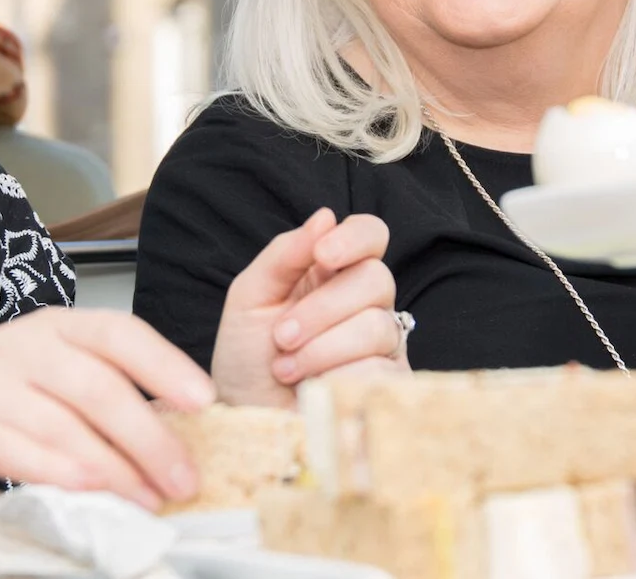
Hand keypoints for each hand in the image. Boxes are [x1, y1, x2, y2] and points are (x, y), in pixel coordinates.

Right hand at [0, 308, 214, 512]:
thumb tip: (183, 436)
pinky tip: (88, 492)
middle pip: (97, 386)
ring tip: (147, 500)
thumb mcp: (53, 383)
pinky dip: (53, 470)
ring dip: (113, 467)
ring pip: (60, 422)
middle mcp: (18, 343)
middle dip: (149, 437)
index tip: (204, 400)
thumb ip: (106, 395)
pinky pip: (9, 447)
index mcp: (56, 326)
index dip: (164, 363)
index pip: (119, 332)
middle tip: (184, 479)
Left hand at [211, 208, 406, 407]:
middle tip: (281, 336)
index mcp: (333, 271)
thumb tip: (325, 216)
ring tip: (285, 368)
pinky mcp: (390, 386)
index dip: (355, 238)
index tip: (323, 255)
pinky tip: (311, 391)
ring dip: (320, 350)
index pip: (370, 234)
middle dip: (322, 309)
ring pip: (377, 327)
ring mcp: (383, 344)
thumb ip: (283, 254)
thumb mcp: (250, 297)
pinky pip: (379, 370)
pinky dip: (334, 379)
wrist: (246, 418)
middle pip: (376, 279)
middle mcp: (366, 302)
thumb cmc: (247, 357)